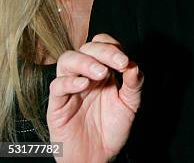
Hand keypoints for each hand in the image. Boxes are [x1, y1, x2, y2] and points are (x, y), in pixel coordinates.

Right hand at [47, 34, 142, 162]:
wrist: (97, 159)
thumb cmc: (110, 130)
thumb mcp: (130, 105)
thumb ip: (134, 84)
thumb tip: (134, 65)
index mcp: (101, 71)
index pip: (101, 45)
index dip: (113, 47)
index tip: (125, 61)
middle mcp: (84, 75)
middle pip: (86, 48)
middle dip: (104, 52)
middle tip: (119, 62)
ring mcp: (69, 88)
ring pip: (67, 60)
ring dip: (85, 62)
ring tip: (101, 73)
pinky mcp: (57, 105)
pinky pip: (57, 86)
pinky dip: (69, 82)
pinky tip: (84, 85)